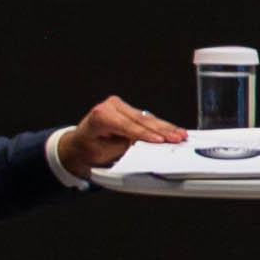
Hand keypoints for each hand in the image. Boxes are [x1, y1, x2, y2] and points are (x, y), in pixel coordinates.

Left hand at [52, 97, 184, 178]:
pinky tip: (171, 128)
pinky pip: (145, 117)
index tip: (161, 140)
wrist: (80, 146)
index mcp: (100, 116)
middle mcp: (109, 107)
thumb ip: (126, 148)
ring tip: (179, 134)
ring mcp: (118, 105)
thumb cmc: (88, 150)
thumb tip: (146, 146)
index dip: (146, 134)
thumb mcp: (106, 154)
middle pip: (141, 120)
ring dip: (164, 127)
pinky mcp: (126, 109)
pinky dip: (158, 125)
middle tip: (177, 137)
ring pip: (146, 117)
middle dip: (161, 130)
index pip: (128, 126)